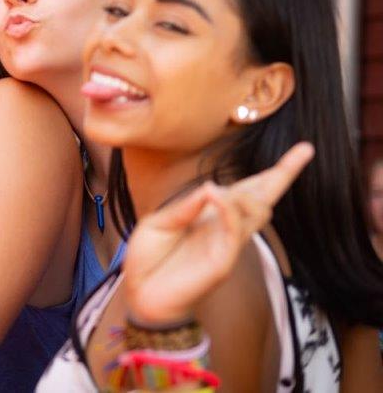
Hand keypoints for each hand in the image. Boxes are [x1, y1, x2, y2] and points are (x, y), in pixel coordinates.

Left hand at [122, 142, 313, 325]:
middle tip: (305, 150)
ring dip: (248, 193)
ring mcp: (227, 246)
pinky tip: (215, 195)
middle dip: (284, 174)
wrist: (140, 294)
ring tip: (226, 190)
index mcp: (211, 216)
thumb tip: (212, 186)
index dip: (271, 172)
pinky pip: (234, 233)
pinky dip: (228, 211)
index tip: (301, 151)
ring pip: (256, 212)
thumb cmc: (149, 258)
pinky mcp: (222, 263)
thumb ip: (186, 206)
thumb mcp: (159, 222)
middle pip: (264, 198)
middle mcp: (225, 229)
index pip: (246, 190)